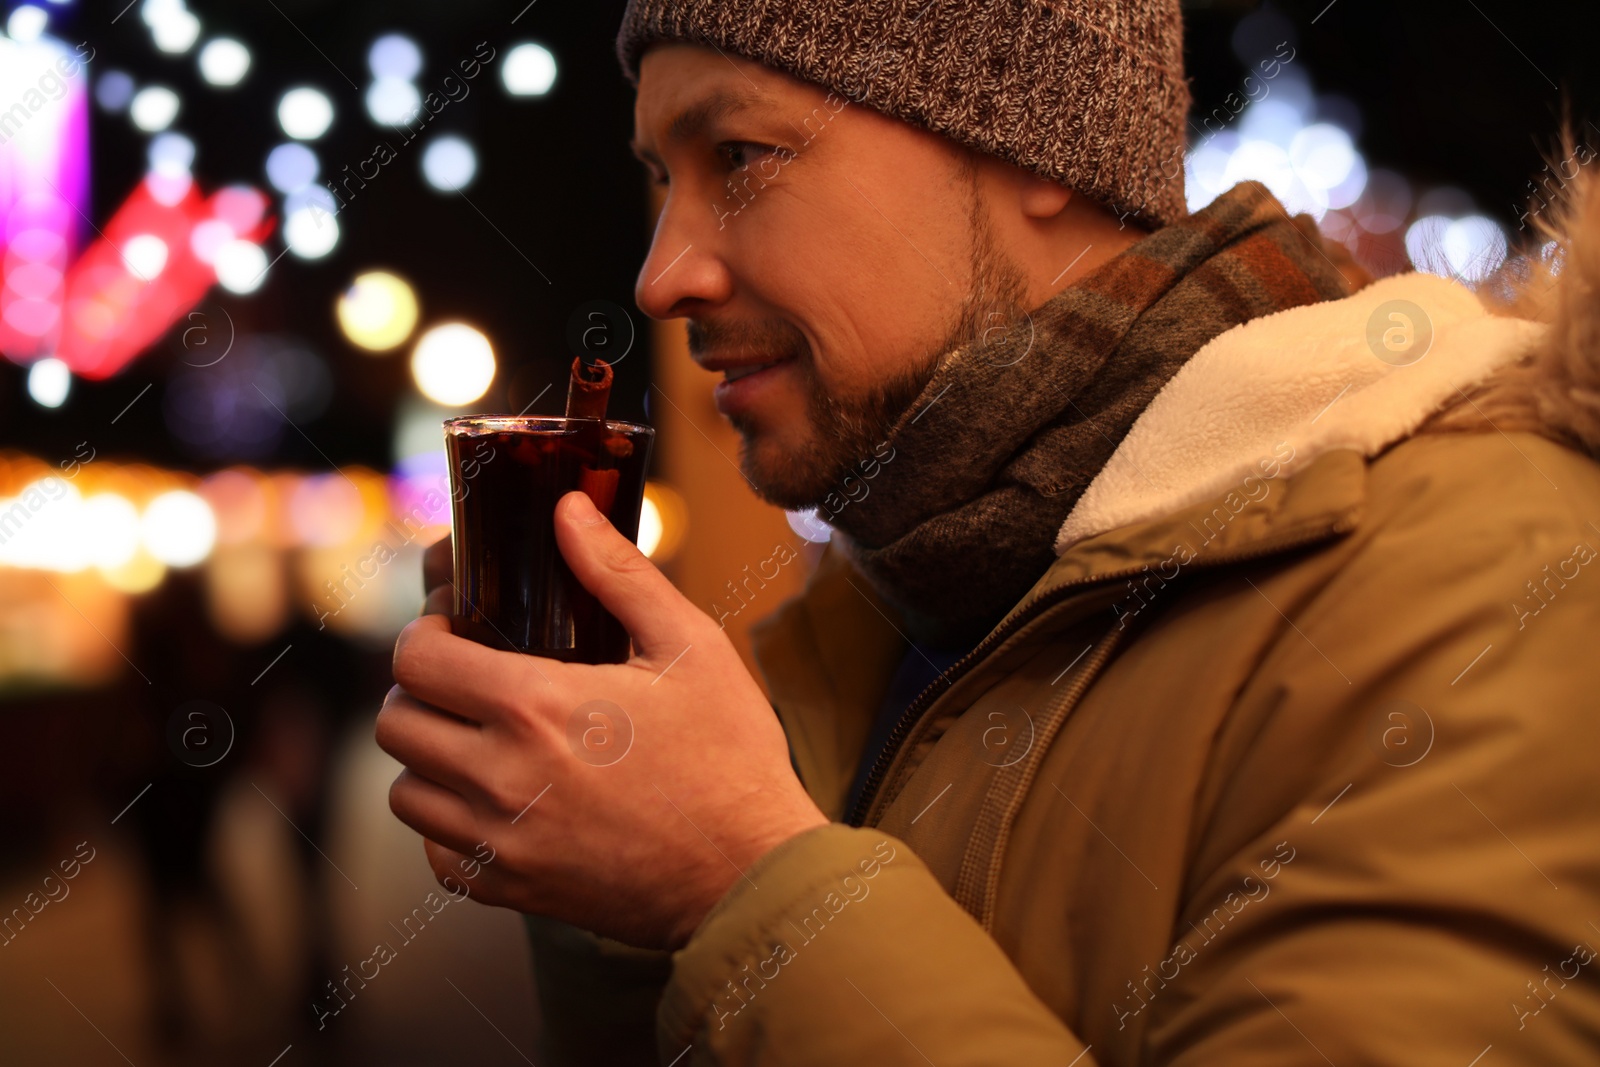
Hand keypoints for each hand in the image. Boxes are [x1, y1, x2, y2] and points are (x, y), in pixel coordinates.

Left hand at [377, 491, 828, 948]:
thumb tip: (567, 507)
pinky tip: (496, 801)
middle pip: (396, 724)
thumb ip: (618, 572)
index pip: (415, 661)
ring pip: (405, 792)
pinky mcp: (513, 889)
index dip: (424, 634)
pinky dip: (449, 825)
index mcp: (537, 706)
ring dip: (429, 757)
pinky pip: (438, 854)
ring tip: (478, 738)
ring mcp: (503, 841)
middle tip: (465, 679)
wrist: (752, 872)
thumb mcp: (689, 647)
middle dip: (419, 690)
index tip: (455, 630)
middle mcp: (502, 777)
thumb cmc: (730, 754)